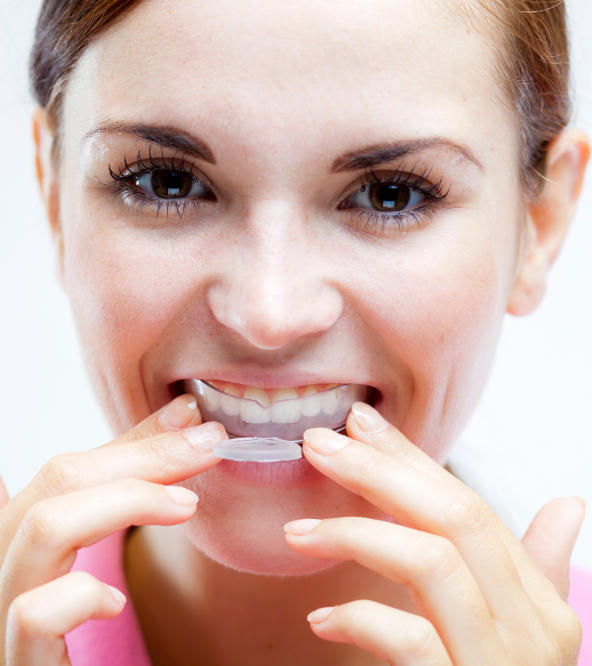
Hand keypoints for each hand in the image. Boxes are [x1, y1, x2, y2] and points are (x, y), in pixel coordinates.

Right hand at [0, 395, 225, 665]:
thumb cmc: (92, 632)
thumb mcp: (108, 545)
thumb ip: (134, 483)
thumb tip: (183, 417)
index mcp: (22, 540)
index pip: (69, 469)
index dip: (133, 438)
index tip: (191, 417)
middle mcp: (2, 567)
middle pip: (54, 482)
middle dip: (141, 456)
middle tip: (208, 446)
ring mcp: (2, 616)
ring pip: (41, 528)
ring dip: (124, 502)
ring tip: (185, 506)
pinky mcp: (20, 664)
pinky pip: (34, 613)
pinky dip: (79, 595)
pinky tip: (113, 603)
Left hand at [284, 402, 584, 664]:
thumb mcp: (518, 632)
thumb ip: (534, 567)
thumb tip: (569, 503)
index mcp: (540, 602)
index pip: (467, 504)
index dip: (409, 458)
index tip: (359, 424)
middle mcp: (532, 628)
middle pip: (453, 516)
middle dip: (379, 471)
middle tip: (319, 443)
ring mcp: (499, 664)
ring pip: (433, 562)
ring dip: (357, 534)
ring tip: (298, 532)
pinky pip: (409, 641)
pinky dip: (359, 620)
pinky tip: (324, 619)